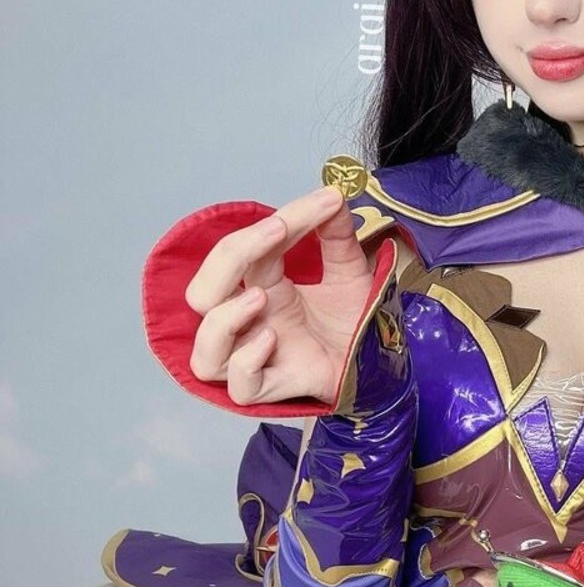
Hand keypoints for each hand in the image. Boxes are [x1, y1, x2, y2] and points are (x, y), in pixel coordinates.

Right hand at [186, 186, 375, 404]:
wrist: (379, 365)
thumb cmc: (353, 322)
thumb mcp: (349, 272)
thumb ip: (337, 235)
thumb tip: (332, 195)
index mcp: (260, 287)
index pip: (245, 250)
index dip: (277, 220)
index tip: (325, 202)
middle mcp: (248, 324)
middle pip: (202, 294)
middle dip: (229, 257)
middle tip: (279, 231)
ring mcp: (256, 359)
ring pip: (204, 352)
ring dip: (224, 319)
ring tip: (263, 297)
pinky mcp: (274, 390)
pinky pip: (239, 387)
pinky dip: (246, 362)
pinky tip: (272, 340)